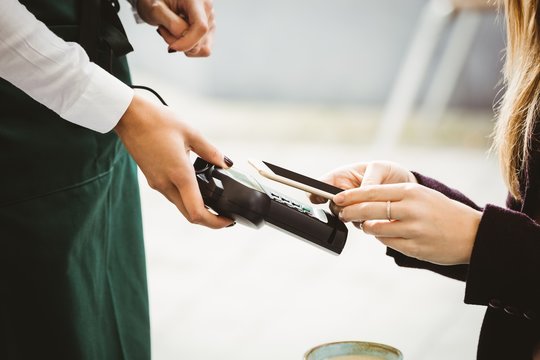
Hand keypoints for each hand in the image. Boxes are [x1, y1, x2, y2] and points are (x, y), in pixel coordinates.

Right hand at [115, 93, 233, 228]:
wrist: (128, 117)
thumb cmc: (157, 121)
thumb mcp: (190, 133)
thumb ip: (210, 151)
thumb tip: (226, 164)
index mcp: (179, 174)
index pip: (197, 212)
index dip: (215, 222)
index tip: (228, 220)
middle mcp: (166, 184)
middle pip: (189, 214)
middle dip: (209, 220)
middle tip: (225, 215)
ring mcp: (157, 183)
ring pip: (180, 206)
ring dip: (197, 209)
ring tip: (215, 201)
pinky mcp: (152, 179)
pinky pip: (172, 195)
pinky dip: (186, 197)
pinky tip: (197, 187)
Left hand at [136, 0, 214, 56]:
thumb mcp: (156, 8)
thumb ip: (171, 23)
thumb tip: (183, 37)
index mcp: (197, 0)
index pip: (200, 27)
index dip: (188, 41)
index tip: (172, 47)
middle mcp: (207, 10)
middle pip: (199, 41)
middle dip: (178, 42)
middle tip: (163, 29)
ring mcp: (210, 22)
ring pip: (201, 48)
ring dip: (183, 45)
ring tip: (171, 31)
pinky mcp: (209, 32)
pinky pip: (202, 50)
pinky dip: (188, 48)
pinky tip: (178, 36)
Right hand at [309, 161, 416, 212]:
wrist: (401, 184)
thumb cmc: (387, 172)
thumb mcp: (379, 169)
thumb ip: (369, 181)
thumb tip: (361, 194)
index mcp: (340, 177)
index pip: (319, 186)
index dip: (315, 193)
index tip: (319, 197)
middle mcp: (341, 194)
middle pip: (333, 206)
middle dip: (347, 206)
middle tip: (363, 199)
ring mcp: (350, 208)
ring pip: (346, 217)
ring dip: (360, 214)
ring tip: (377, 202)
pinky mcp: (360, 219)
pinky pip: (359, 224)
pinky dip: (368, 220)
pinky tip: (379, 212)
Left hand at [311, 161, 481, 264]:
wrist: (472, 234)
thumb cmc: (442, 212)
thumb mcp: (421, 195)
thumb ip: (394, 196)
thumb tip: (362, 200)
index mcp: (411, 192)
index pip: (372, 191)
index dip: (351, 196)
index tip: (337, 198)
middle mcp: (410, 209)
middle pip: (368, 210)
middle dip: (350, 212)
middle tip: (342, 213)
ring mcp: (413, 230)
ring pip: (374, 229)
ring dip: (365, 228)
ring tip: (365, 225)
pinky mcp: (414, 247)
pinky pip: (387, 243)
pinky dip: (381, 238)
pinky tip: (383, 235)